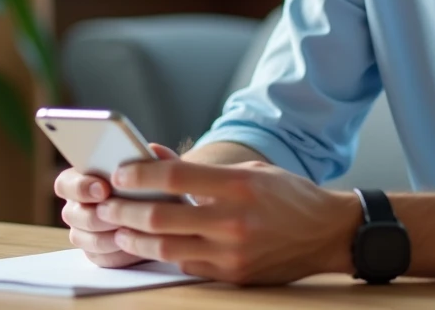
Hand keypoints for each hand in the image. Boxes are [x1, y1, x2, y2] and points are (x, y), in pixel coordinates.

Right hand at [55, 143, 178, 267]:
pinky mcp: (95, 253)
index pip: (65, 183)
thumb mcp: (157, 170)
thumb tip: (154, 150)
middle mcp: (76, 206)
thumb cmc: (154, 186)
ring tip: (131, 230)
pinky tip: (134, 246)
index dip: (81, 187)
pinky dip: (116, 253)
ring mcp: (83, 231)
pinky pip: (98, 258)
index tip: (104, 188)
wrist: (167, 214)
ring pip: (83, 238)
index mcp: (82, 179)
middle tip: (119, 215)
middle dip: (98, 215)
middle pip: (72, 214)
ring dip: (108, 236)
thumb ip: (154, 159)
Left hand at [99, 158, 361, 284]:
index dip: (142, 176)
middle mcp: (234, 221)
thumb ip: (201, 169)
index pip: (177, 179)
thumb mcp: (249, 171)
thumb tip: (155, 158)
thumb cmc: (287, 196)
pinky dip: (164, 255)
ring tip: (118, 229)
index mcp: (240, 186)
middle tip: (107, 205)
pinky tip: (150, 246)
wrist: (328, 233)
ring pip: (167, 249)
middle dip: (126, 211)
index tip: (120, 173)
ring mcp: (233, 253)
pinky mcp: (234, 276)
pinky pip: (186, 266)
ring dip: (135, 240)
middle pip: (163, 218)